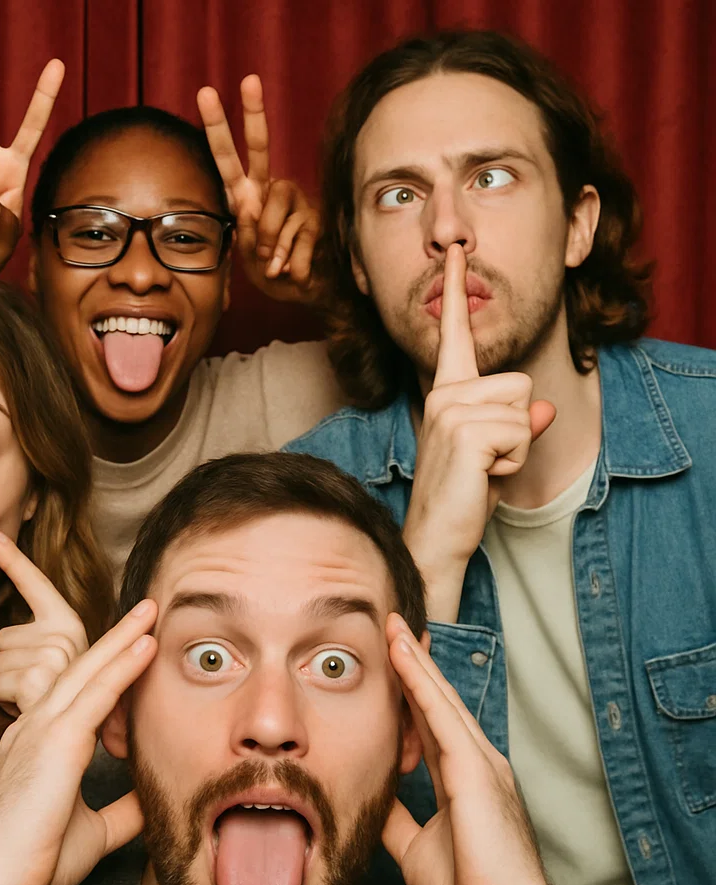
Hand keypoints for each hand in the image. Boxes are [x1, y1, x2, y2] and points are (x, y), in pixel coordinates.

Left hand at [0, 529, 87, 716]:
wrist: (65, 758)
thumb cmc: (62, 713)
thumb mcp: (59, 673)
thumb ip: (45, 648)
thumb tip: (21, 639)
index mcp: (71, 627)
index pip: (37, 586)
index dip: (14, 561)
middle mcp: (67, 636)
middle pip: (4, 638)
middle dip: (12, 667)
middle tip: (39, 690)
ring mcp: (54, 657)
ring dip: (8, 687)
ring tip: (36, 702)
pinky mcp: (36, 679)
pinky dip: (3, 703)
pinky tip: (27, 712)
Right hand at [0, 599, 156, 884]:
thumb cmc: (32, 864)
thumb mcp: (92, 830)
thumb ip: (122, 808)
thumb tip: (153, 797)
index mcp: (38, 744)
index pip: (80, 695)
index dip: (108, 669)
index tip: (136, 648)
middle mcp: (35, 726)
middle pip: (82, 669)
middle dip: (116, 637)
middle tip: (145, 610)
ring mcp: (41, 729)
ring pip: (89, 670)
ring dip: (123, 638)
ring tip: (150, 612)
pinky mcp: (55, 741)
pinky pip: (97, 693)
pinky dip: (123, 664)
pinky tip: (145, 645)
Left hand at [197, 76, 318, 302]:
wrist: (307, 293)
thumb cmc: (272, 272)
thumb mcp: (249, 258)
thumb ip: (248, 236)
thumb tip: (253, 210)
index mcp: (247, 197)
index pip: (228, 160)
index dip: (217, 129)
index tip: (205, 93)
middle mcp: (271, 190)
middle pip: (260, 149)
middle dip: (253, 115)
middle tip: (248, 79)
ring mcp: (297, 201)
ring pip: (274, 218)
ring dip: (272, 252)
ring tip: (276, 268)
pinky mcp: (317, 219)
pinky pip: (298, 242)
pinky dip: (292, 266)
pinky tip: (295, 274)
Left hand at [382, 613, 594, 884]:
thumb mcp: (417, 847)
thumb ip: (399, 819)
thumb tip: (373, 800)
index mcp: (464, 779)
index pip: (432, 722)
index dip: (413, 690)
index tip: (393, 660)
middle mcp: (476, 763)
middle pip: (439, 701)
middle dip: (416, 663)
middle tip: (393, 627)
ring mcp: (481, 763)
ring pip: (441, 699)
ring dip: (415, 661)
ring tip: (393, 627)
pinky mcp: (476, 770)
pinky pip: (442, 715)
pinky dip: (421, 682)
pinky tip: (402, 656)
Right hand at [402, 244, 555, 621]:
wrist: (436, 537)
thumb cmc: (464, 496)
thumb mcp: (498, 454)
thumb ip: (519, 424)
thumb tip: (543, 408)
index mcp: (446, 393)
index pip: (454, 336)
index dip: (456, 292)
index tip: (455, 252)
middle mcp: (443, 394)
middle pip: (520, 383)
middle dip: (519, 427)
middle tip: (485, 459)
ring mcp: (449, 410)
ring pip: (524, 408)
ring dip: (516, 446)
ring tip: (483, 468)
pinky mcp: (464, 431)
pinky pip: (520, 431)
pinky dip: (513, 460)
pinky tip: (483, 476)